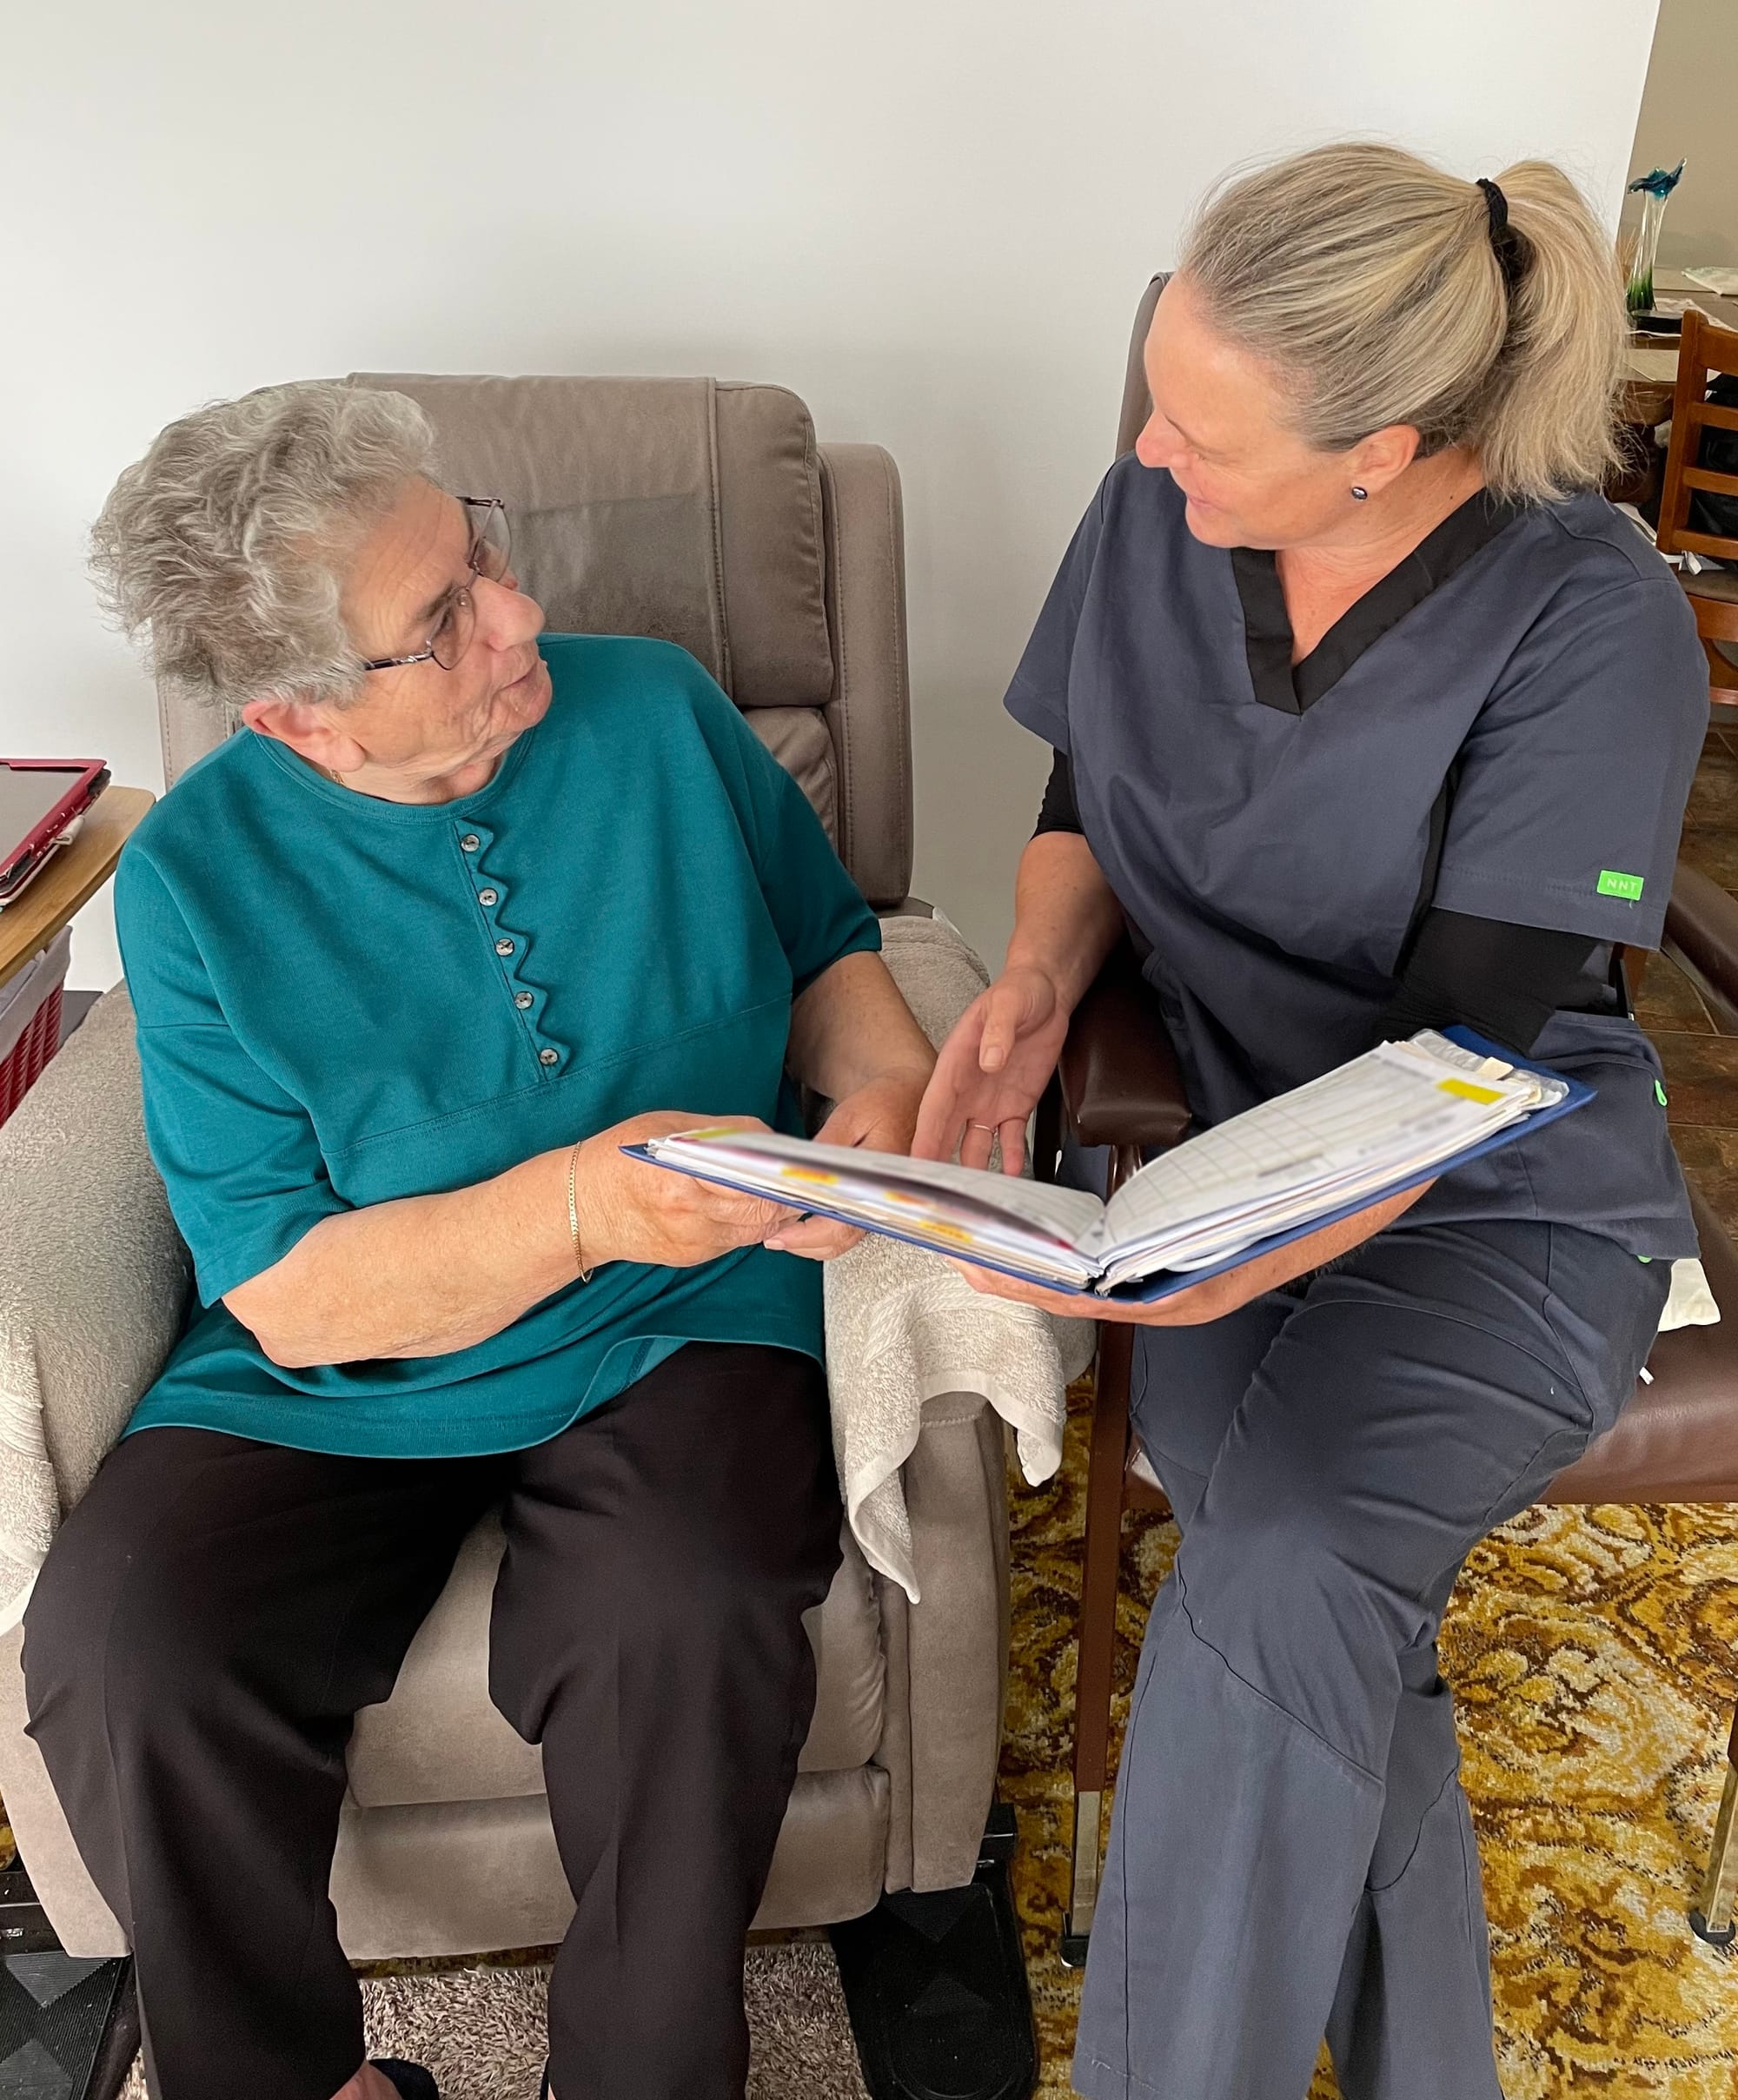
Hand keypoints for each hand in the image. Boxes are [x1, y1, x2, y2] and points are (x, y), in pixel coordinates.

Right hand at [572, 1111, 804, 1270]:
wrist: (579, 1208)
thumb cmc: (617, 1160)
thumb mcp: (667, 1127)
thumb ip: (722, 1132)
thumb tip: (767, 1137)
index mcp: (682, 1178)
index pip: (753, 1180)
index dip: (780, 1173)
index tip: (795, 1163)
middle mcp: (690, 1216)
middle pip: (761, 1210)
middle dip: (784, 1193)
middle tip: (796, 1176)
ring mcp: (693, 1242)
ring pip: (755, 1230)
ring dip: (771, 1210)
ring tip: (776, 1188)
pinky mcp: (692, 1257)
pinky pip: (736, 1241)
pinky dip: (748, 1223)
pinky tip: (745, 1204)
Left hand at [766, 1067, 930, 1260]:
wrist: (912, 1099)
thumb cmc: (884, 1104)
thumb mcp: (850, 1117)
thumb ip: (827, 1147)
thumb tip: (798, 1174)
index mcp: (879, 1179)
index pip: (843, 1220)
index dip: (809, 1234)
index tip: (781, 1235)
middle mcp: (884, 1199)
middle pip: (843, 1238)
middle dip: (805, 1245)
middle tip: (773, 1239)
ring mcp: (882, 1205)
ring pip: (847, 1239)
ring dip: (814, 1244)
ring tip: (783, 1237)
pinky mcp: (878, 1203)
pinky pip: (852, 1229)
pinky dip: (827, 1235)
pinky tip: (805, 1227)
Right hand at [912, 965, 1070, 1174]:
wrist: (1047, 994)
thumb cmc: (1018, 993)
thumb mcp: (1007, 1004)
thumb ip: (996, 1031)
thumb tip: (988, 1060)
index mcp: (955, 1065)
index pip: (934, 1107)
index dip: (925, 1136)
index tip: (916, 1162)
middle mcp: (967, 1090)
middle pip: (947, 1132)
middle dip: (939, 1162)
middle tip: (933, 1194)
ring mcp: (989, 1101)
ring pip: (974, 1143)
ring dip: (972, 1168)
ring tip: (972, 1196)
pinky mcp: (1015, 1106)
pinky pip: (1009, 1139)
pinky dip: (1009, 1158)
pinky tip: (1010, 1176)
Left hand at [942, 1183, 1430, 1324]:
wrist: (1372, 1189)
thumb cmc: (1322, 1195)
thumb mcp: (1269, 1204)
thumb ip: (1217, 1218)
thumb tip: (1152, 1235)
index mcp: (1195, 1290)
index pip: (1097, 1298)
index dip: (1039, 1286)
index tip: (987, 1271)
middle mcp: (1181, 1297)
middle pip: (1082, 1295)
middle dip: (1021, 1279)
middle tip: (959, 1255)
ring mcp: (1180, 1284)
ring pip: (1093, 1284)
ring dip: (1040, 1268)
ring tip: (984, 1244)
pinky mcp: (1178, 1266)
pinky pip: (1114, 1268)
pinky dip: (1074, 1256)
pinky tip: (1043, 1236)